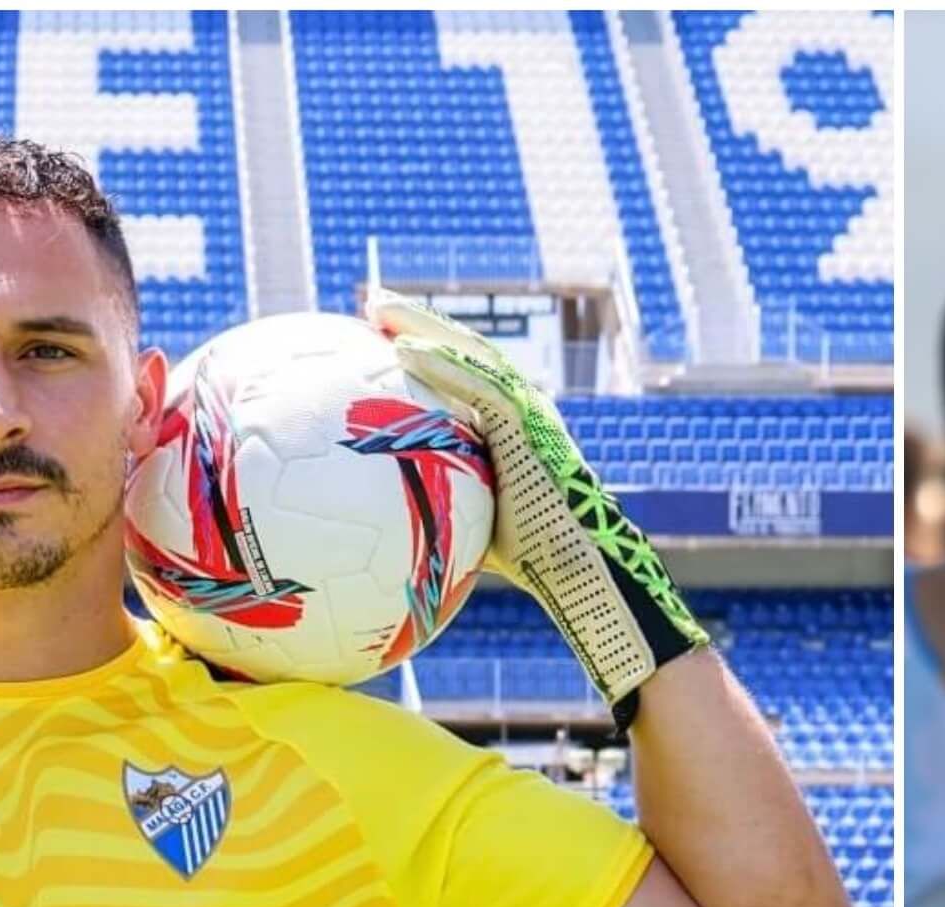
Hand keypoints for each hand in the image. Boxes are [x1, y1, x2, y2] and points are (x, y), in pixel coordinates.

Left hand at [364, 293, 705, 723]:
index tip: (379, 333)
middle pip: (466, 349)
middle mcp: (521, 407)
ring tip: (379, 308)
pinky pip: (479, 386)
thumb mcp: (471, 511)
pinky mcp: (526, 427)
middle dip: (420, 320)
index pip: (465, 370)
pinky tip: (404, 350)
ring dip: (425, 327)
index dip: (428, 347)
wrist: (571, 566)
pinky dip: (442, 365)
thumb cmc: (525, 553)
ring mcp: (527, 413)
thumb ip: (440, 491)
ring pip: (472, 353)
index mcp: (510, 423)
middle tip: (373, 303)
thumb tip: (384, 508)